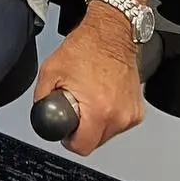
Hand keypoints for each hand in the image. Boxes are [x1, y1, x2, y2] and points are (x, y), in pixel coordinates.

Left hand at [31, 5, 144, 156]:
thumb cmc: (85, 47)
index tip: (68, 128)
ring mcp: (130, 113)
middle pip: (95, 142)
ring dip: (97, 123)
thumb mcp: (50, 71)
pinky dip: (110, 115)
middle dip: (83, 129)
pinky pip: (119, 124)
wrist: (112, 33)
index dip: (69, 139)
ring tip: (91, 98)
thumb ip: (42, 98)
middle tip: (77, 108)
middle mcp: (118, 115)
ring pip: (108, 134)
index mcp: (98, 109)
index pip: (82, 147)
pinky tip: (103, 97)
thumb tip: (42, 113)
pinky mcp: (138, 110)